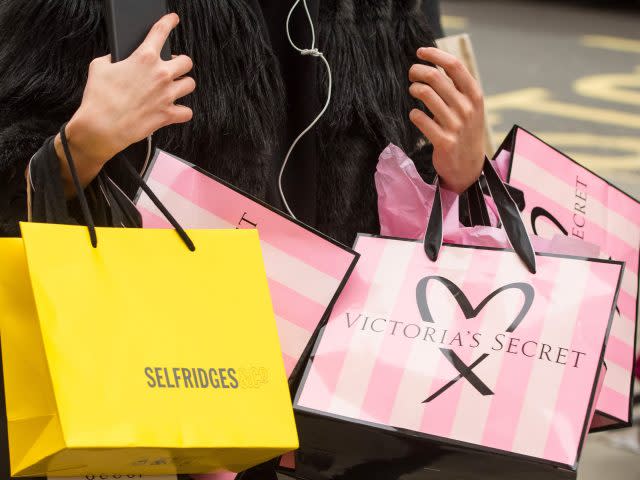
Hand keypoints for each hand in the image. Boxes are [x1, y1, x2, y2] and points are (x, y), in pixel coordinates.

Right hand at [54, 13, 194, 192]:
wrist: (101, 127)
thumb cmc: (99, 98)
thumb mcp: (99, 67)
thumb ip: (113, 59)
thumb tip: (118, 60)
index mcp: (144, 58)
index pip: (161, 31)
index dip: (168, 22)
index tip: (173, 19)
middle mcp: (160, 75)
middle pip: (186, 61)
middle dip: (180, 62)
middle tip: (172, 66)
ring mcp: (166, 95)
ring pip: (190, 84)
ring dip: (183, 84)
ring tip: (174, 87)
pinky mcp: (167, 115)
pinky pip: (187, 112)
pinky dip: (183, 111)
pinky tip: (176, 109)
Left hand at [408, 47, 484, 192]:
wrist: (469, 167)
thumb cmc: (465, 131)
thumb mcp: (469, 107)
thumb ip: (456, 88)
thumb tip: (434, 64)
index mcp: (475, 95)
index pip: (455, 66)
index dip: (435, 55)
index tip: (420, 52)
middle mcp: (467, 108)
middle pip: (437, 78)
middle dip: (419, 71)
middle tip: (412, 73)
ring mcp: (456, 125)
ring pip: (426, 95)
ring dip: (414, 89)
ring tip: (413, 90)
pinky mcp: (444, 141)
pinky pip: (420, 119)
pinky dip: (414, 114)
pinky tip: (415, 115)